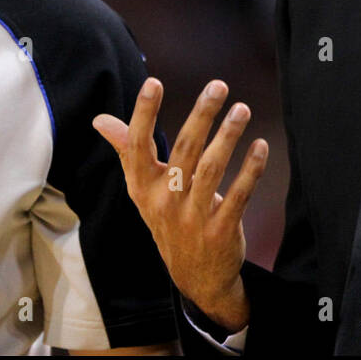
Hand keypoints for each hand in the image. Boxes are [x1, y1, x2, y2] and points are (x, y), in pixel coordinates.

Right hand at [93, 78, 267, 332]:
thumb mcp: (142, 190)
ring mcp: (193, 218)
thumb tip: (99, 120)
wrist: (193, 277)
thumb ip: (126, 150)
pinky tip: (261, 146)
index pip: (138, 146)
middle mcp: (165, 201)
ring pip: (211, 170)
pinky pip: (238, 196)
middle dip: (202, 115)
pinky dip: (250, 170)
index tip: (154, 82)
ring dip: (228, 137)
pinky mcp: (221, 231)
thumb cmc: (166, 218)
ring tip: (242, 109)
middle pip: (184, 151)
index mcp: (143, 187)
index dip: (144, 114)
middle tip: (218, 86)